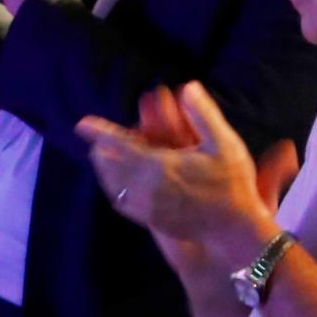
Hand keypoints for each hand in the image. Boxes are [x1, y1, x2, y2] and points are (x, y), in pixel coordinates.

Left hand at [77, 82, 295, 263]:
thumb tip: (188, 87)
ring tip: (102, 157)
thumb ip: (204, 114)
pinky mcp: (152, 222)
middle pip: (111, 167)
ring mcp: (148, 208)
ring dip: (105, 170)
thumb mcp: (225, 144)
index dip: (100, 133)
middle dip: (101, 150)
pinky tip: (118, 184)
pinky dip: (114, 189)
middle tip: (96, 139)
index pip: (120, 146)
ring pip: (113, 186)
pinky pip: (122, 204)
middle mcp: (148, 188)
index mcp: (161, 166)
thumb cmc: (232, 184)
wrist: (234, 229)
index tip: (82, 124)